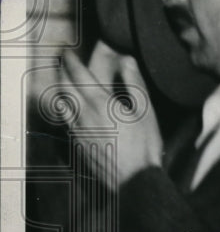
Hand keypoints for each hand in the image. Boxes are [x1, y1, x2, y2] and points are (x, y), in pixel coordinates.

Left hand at [57, 41, 161, 186]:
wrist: (134, 179)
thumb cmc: (144, 144)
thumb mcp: (146, 110)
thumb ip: (135, 83)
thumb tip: (127, 61)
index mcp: (101, 103)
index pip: (79, 76)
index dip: (71, 62)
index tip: (67, 53)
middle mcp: (84, 115)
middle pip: (65, 88)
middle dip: (62, 73)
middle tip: (62, 63)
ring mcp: (78, 132)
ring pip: (62, 105)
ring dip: (61, 91)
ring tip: (64, 83)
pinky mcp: (78, 145)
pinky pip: (66, 122)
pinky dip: (65, 110)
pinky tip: (71, 111)